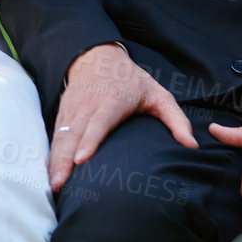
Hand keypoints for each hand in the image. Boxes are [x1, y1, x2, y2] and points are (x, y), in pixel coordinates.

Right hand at [49, 43, 196, 193]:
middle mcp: (89, 105)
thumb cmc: (132, 81)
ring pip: (61, 137)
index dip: (90, 140)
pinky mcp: (62, 115)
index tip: (82, 159)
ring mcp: (72, 110)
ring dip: (55, 161)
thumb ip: (175, 119)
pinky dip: (50, 156)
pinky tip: (49, 175)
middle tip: (60, 184)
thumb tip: (192, 146)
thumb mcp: (158, 94)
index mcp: (113, 100)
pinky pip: (54, 136)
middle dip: (65, 160)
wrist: (97, 57)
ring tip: (52, 185)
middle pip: (74, 134)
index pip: (100, 122)